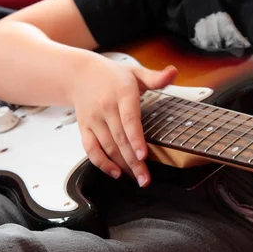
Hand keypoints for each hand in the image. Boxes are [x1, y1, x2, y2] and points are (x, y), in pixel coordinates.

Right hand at [71, 57, 176, 185]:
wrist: (79, 75)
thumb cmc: (112, 76)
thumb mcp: (136, 72)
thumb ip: (156, 78)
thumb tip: (173, 72)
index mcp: (122, 94)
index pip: (129, 119)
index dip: (136, 139)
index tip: (143, 155)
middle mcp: (106, 108)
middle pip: (120, 139)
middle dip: (133, 162)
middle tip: (146, 179)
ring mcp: (94, 120)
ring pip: (108, 147)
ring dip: (122, 165)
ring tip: (137, 178)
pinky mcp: (84, 129)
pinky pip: (91, 149)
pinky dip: (102, 163)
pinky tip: (116, 173)